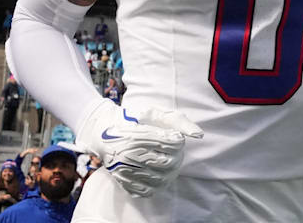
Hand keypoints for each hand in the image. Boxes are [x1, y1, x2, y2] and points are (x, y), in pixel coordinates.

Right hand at [76, 99, 202, 197]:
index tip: (174, 136)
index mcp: (136, 136)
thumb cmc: (132, 119)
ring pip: (160, 179)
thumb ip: (177, 120)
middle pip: (168, 163)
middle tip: (174, 149)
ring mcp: (124, 171)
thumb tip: (199, 135)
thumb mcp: (153, 112)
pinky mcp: (123, 182)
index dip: (178, 140)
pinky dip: (158, 184)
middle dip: (177, 156)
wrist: (102, 131)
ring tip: (167, 159)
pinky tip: (157, 172)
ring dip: (170, 170)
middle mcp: (128, 156)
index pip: (172, 144)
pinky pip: (148, 191)